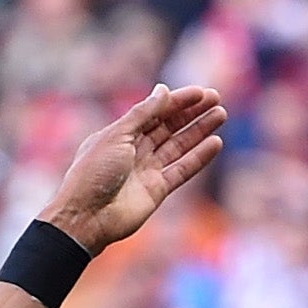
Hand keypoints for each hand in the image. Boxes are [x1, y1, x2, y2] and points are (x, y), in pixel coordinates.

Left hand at [42, 83, 228, 253]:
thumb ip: (142, 114)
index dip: (177, 101)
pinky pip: (182, 170)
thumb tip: (163, 90)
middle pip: (168, 127)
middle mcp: (134, 150)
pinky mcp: (157, 190)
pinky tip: (215, 143)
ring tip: (221, 115)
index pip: (154, 112)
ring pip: (178, 146)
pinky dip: (199, 157)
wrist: (86, 218)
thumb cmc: (93, 173)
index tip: (201, 92)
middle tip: (217, 98)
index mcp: (119, 134)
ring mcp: (146, 171)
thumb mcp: (117, 136)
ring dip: (199, 131)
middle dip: (192, 113)